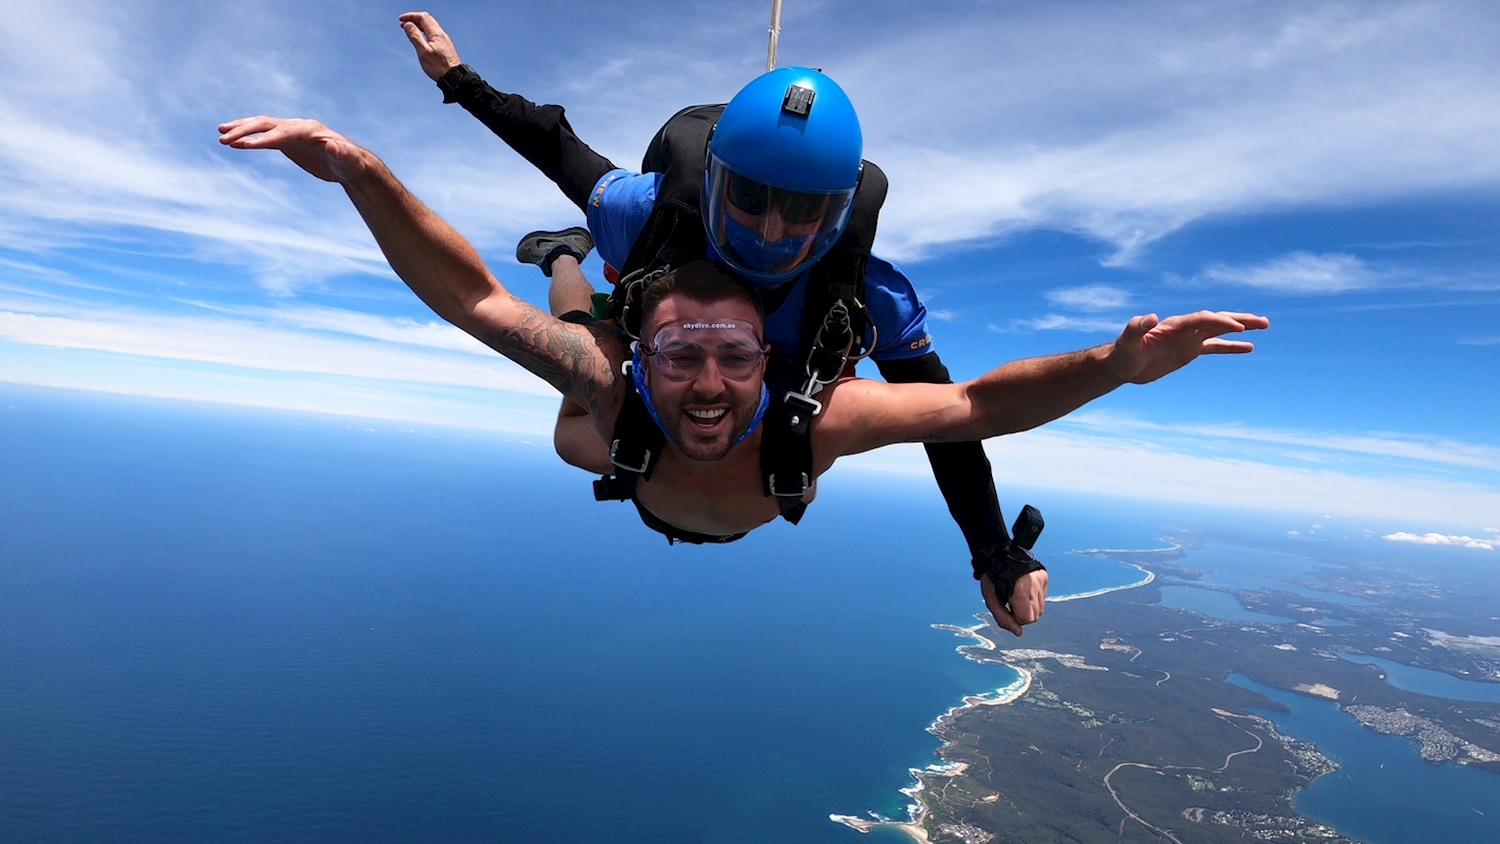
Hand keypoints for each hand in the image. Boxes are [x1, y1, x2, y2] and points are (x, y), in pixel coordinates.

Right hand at [217, 116, 369, 183]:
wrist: (351, 165)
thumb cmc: (352, 163)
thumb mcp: (349, 161)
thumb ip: (341, 153)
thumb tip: (333, 145)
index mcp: (311, 129)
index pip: (284, 131)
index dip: (266, 138)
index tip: (246, 145)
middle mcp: (298, 127)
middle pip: (267, 124)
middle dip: (246, 130)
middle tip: (223, 137)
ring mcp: (291, 132)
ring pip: (262, 127)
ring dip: (242, 129)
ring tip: (221, 134)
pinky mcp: (288, 142)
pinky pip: (264, 137)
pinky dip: (249, 139)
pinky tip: (234, 143)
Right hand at [400, 11, 462, 80]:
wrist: (454, 78)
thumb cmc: (439, 68)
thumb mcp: (424, 53)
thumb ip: (415, 37)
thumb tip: (408, 24)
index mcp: (436, 34)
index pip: (423, 17)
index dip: (411, 16)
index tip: (401, 19)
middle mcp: (442, 35)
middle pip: (427, 20)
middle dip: (414, 18)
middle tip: (403, 23)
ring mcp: (444, 40)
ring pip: (430, 26)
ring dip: (419, 25)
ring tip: (409, 29)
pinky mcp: (445, 46)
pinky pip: (433, 33)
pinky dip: (424, 31)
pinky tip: (420, 37)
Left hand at [981, 568, 1047, 636]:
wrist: (997, 553)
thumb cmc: (991, 577)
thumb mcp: (991, 599)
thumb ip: (1003, 618)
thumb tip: (1018, 633)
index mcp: (1020, 590)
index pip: (1027, 619)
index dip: (1016, 618)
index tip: (1008, 608)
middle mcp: (1034, 584)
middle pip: (1035, 616)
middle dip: (1023, 614)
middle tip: (1012, 602)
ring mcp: (1041, 579)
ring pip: (1041, 608)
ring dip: (1030, 607)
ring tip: (1018, 595)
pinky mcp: (1044, 576)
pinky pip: (1043, 596)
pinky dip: (1035, 597)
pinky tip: (1024, 589)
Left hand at [1106, 311, 1269, 383]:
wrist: (1122, 364)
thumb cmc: (1123, 353)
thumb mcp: (1127, 342)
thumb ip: (1136, 328)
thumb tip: (1150, 316)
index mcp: (1173, 325)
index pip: (1201, 319)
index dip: (1218, 321)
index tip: (1237, 327)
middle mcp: (1185, 329)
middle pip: (1216, 320)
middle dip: (1239, 320)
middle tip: (1262, 322)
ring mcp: (1189, 339)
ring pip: (1220, 330)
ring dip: (1241, 327)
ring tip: (1264, 325)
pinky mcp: (1190, 351)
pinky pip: (1215, 347)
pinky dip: (1231, 346)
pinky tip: (1249, 347)